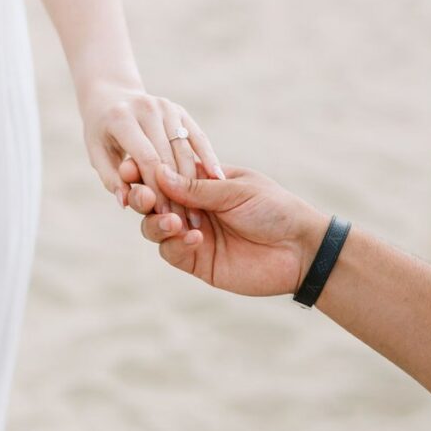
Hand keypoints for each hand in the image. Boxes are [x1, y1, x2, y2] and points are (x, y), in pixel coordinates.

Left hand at [80, 84, 222, 225]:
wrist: (112, 97)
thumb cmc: (102, 133)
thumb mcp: (97, 154)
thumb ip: (111, 179)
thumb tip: (125, 203)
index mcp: (122, 119)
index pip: (146, 159)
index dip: (158, 190)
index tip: (165, 216)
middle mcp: (147, 108)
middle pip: (168, 156)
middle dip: (179, 192)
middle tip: (187, 221)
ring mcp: (166, 107)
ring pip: (186, 149)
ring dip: (196, 182)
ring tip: (201, 211)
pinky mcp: (180, 110)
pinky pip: (199, 137)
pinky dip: (209, 158)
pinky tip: (219, 179)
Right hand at [121, 159, 328, 296]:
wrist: (300, 249)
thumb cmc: (275, 209)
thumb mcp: (236, 191)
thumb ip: (197, 187)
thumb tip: (158, 172)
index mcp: (200, 181)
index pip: (163, 173)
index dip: (144, 171)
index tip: (130, 169)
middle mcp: (191, 206)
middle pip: (151, 200)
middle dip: (141, 197)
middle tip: (143, 197)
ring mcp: (191, 234)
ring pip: (153, 227)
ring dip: (156, 223)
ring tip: (172, 222)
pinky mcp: (196, 261)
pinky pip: (172, 252)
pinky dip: (176, 244)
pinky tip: (194, 238)